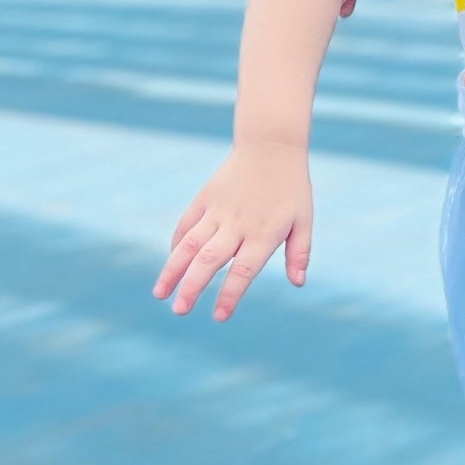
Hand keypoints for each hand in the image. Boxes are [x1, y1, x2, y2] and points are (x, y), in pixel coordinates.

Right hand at [154, 143, 312, 321]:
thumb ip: (300, 252)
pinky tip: (171, 262)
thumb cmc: (291, 188)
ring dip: (173, 270)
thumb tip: (298, 283)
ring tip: (160, 294)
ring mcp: (217, 211)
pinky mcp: (205, 199)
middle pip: (209, 261)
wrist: (270, 147)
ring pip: (189, 244)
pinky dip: (177, 244)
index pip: (242, 271)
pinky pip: (187, 225)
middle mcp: (236, 225)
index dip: (229, 295)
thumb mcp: (303, 219)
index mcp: (262, 234)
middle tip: (179, 311)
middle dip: (191, 288)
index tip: (218, 317)